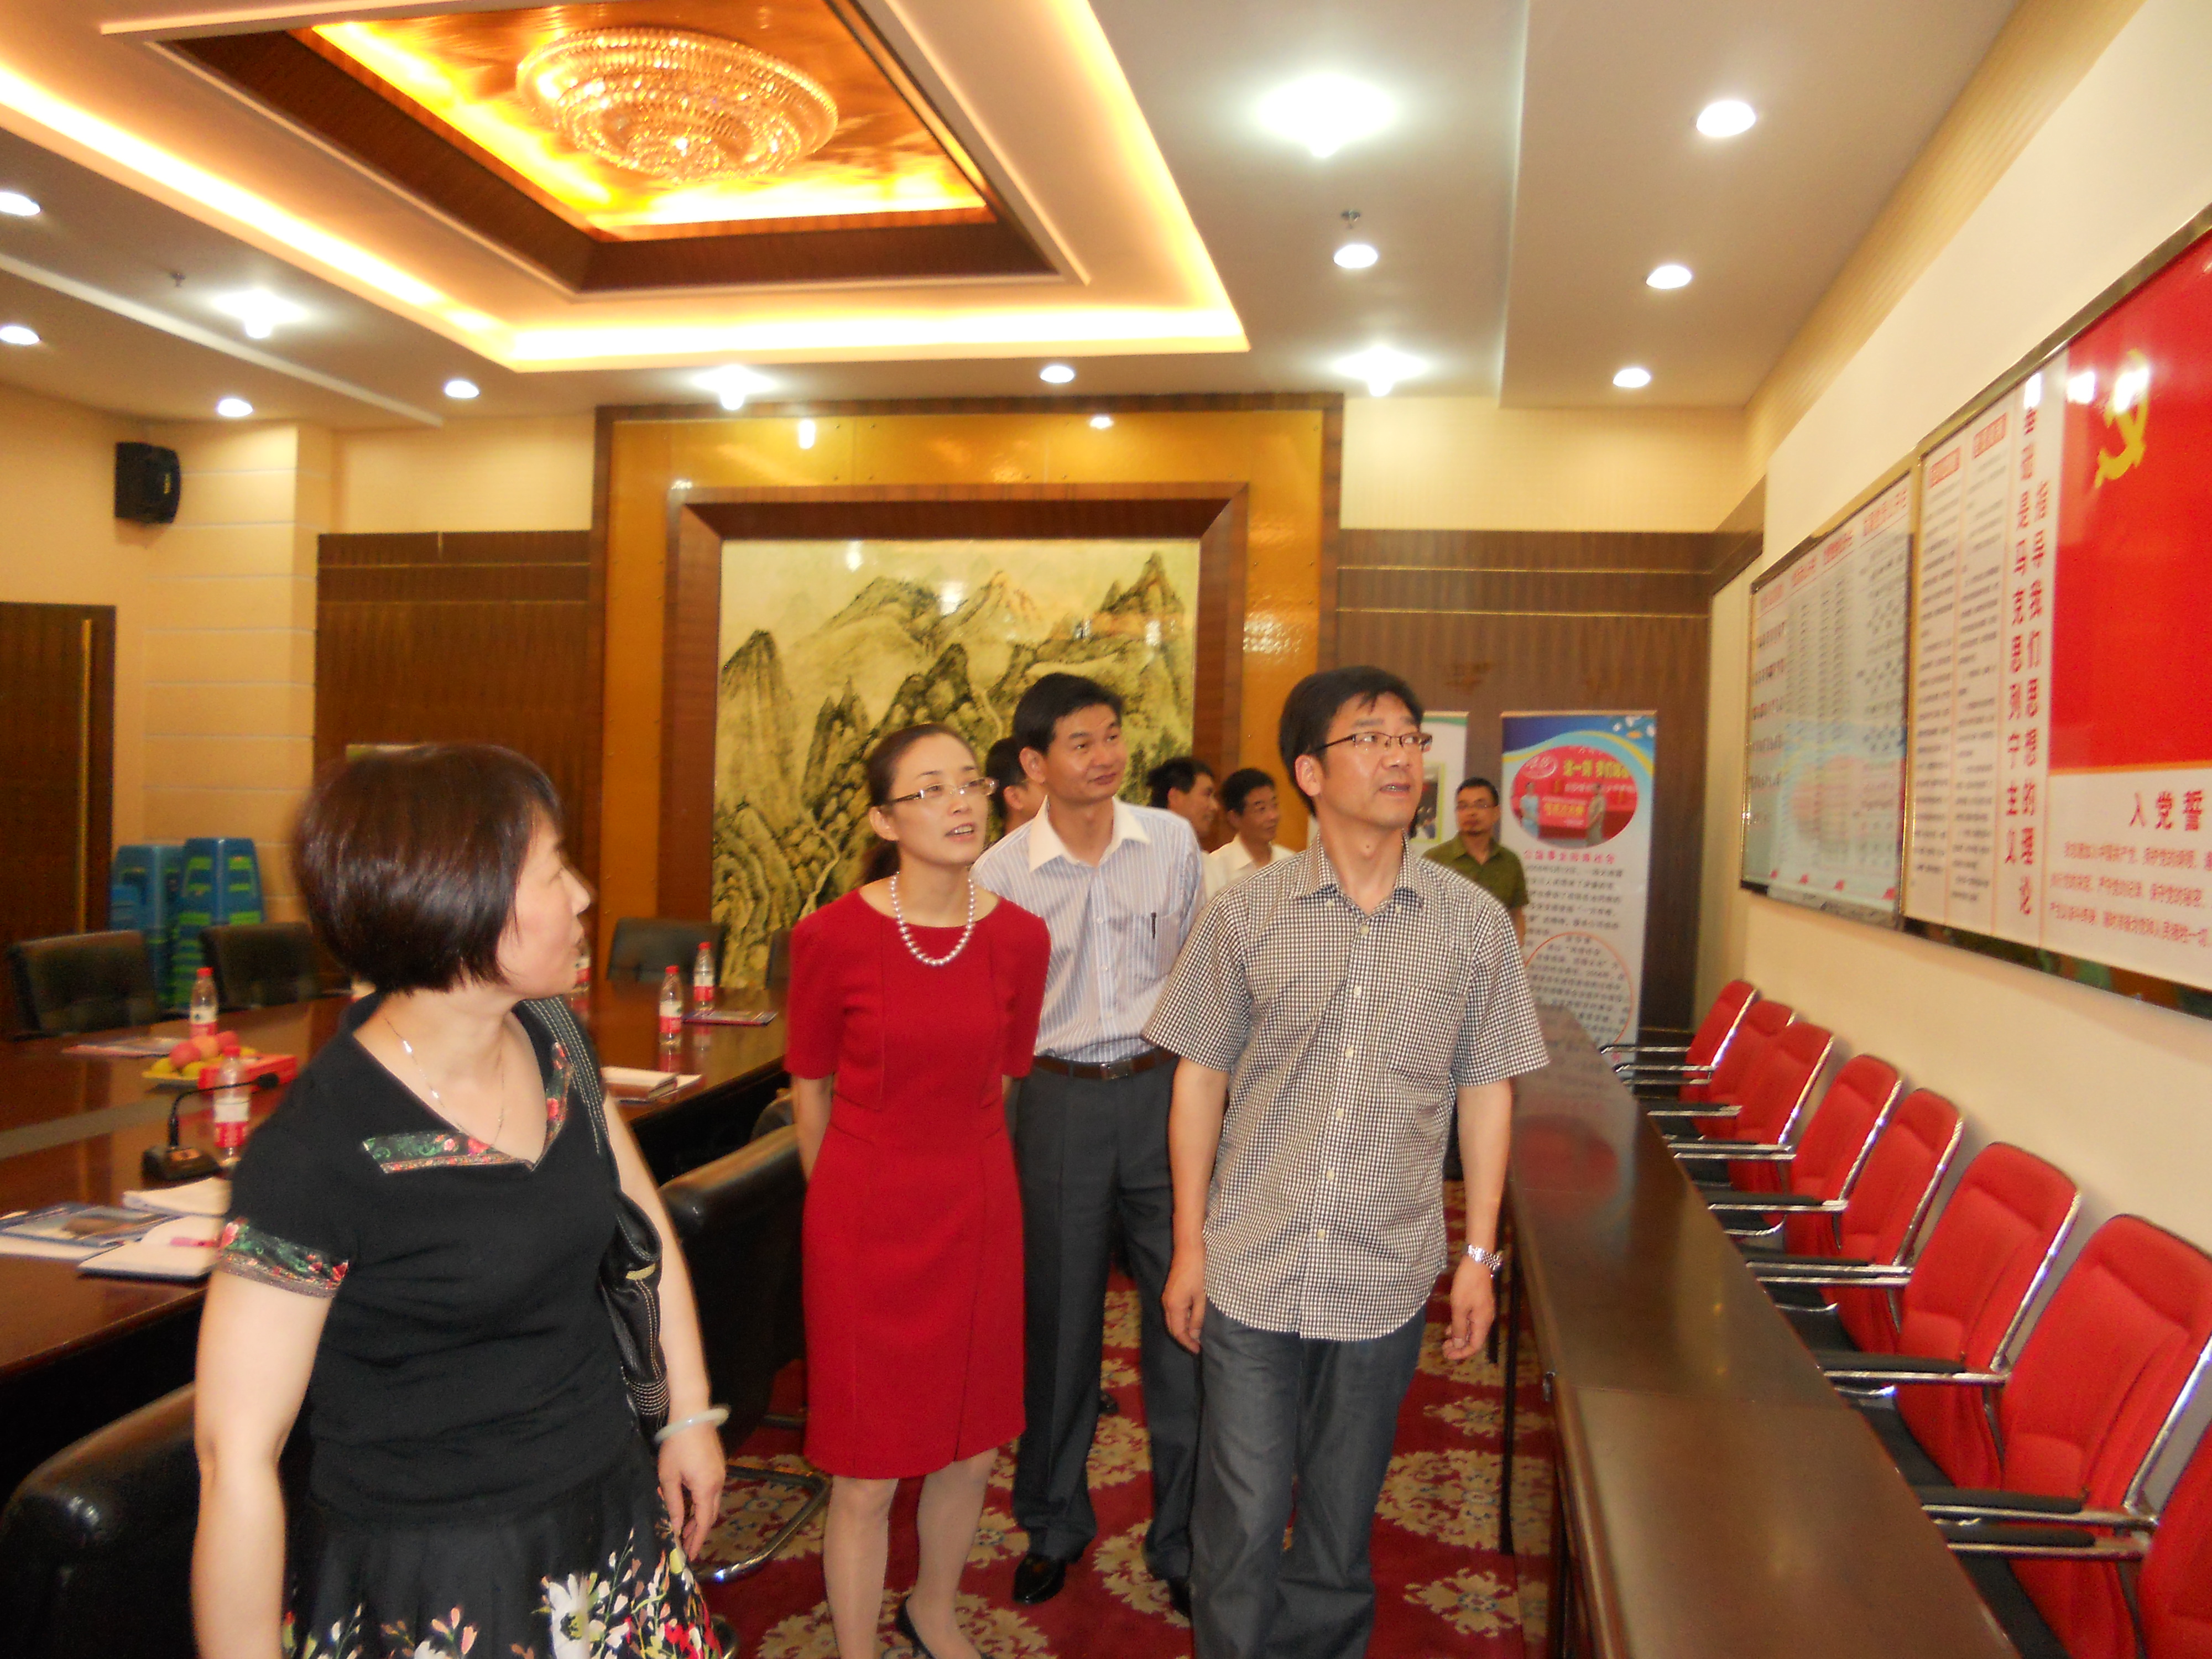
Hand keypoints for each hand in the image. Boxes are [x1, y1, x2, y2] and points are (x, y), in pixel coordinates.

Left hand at [657, 1424, 726, 1558]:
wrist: (692, 1416)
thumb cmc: (677, 1446)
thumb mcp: (669, 1477)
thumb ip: (674, 1504)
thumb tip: (675, 1528)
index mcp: (706, 1489)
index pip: (703, 1523)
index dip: (697, 1540)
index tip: (691, 1556)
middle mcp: (718, 1484)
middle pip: (710, 1515)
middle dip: (698, 1532)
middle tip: (686, 1545)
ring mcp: (720, 1474)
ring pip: (712, 1504)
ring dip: (700, 1518)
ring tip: (685, 1529)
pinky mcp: (718, 1466)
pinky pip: (713, 1492)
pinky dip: (703, 1505)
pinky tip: (692, 1506)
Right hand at [1162, 1245, 1207, 1353]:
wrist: (1188, 1251)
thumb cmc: (1197, 1272)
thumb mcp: (1201, 1297)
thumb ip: (1197, 1318)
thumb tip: (1195, 1336)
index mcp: (1174, 1307)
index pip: (1178, 1333)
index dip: (1188, 1343)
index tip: (1198, 1350)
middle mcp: (1166, 1304)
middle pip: (1172, 1329)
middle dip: (1184, 1339)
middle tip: (1197, 1346)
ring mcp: (1166, 1298)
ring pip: (1172, 1321)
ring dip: (1182, 1330)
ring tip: (1196, 1336)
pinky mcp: (1169, 1293)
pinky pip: (1173, 1313)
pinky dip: (1181, 1321)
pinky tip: (1192, 1320)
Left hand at [1441, 1256, 1497, 1363]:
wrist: (1477, 1263)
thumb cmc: (1467, 1284)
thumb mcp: (1459, 1307)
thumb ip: (1459, 1327)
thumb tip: (1459, 1344)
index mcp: (1482, 1322)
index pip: (1475, 1346)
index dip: (1462, 1353)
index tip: (1448, 1355)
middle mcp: (1486, 1320)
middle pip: (1474, 1340)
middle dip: (1459, 1346)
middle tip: (1444, 1349)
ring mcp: (1483, 1312)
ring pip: (1472, 1331)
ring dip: (1459, 1337)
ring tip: (1445, 1341)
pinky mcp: (1479, 1305)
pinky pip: (1471, 1321)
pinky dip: (1461, 1326)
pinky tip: (1450, 1328)